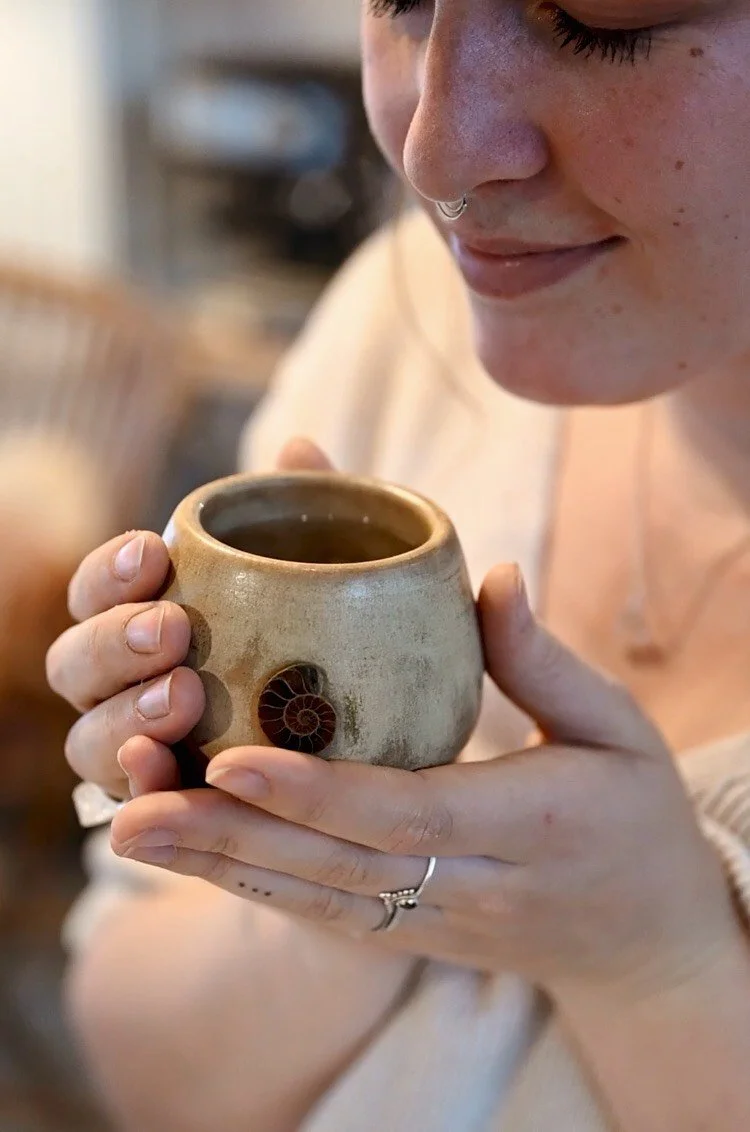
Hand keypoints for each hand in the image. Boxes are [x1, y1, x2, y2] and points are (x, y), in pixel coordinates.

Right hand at [47, 438, 332, 799]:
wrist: (372, 753)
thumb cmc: (335, 649)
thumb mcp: (340, 583)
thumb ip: (314, 520)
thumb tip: (298, 449)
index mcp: (146, 618)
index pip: (100, 591)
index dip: (109, 572)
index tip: (155, 552)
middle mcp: (124, 688)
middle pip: (75, 665)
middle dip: (111, 642)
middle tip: (173, 628)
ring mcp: (139, 753)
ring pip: (89, 739)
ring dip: (122, 716)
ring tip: (185, 697)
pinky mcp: (168, 809)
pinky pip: (133, 806)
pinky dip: (137, 789)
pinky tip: (161, 771)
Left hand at [110, 565, 741, 998]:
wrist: (651, 940)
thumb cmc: (636, 816)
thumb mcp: (618, 728)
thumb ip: (546, 658)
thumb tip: (492, 574)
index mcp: (531, 827)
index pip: (411, 814)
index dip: (318, 791)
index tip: (232, 757)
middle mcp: (474, 889)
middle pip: (337, 870)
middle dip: (230, 838)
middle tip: (132, 802)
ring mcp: (438, 924)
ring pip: (313, 902)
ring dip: (217, 868)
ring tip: (129, 828)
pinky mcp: (414, 937)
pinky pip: (322, 917)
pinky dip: (250, 888)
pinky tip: (188, 858)